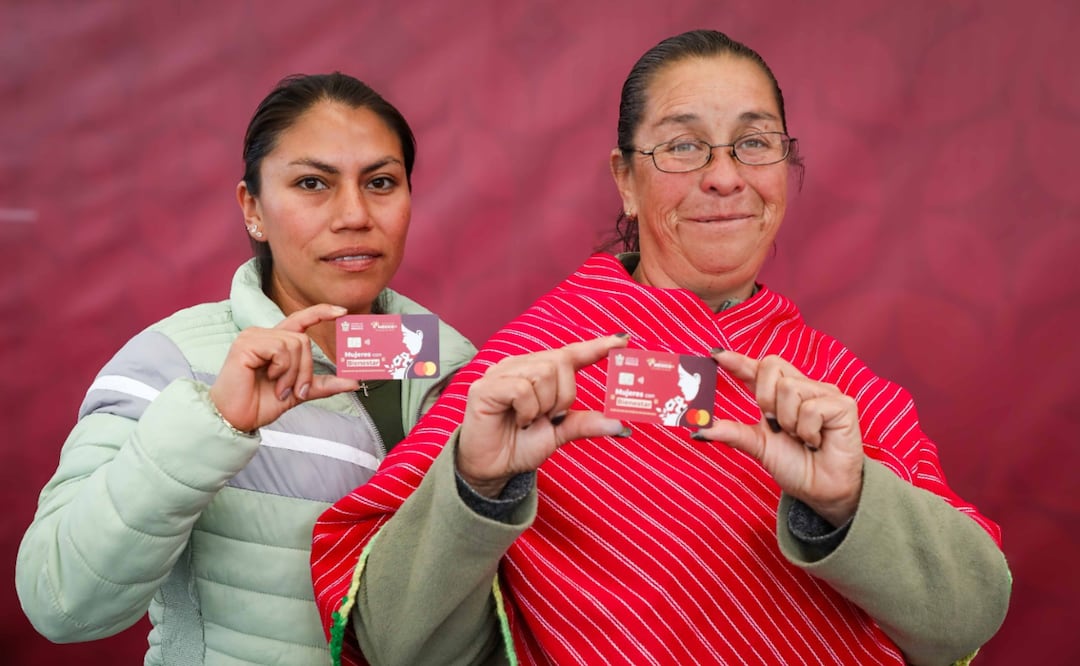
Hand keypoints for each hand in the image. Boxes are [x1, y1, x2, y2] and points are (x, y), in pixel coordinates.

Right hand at [209, 304, 360, 432]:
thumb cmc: (260, 403)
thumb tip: (353, 381)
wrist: (237, 418)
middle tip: (294, 390)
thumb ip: (323, 384)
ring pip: (295, 344)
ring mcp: (254, 337)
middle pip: (303, 340)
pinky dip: (281, 368)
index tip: (342, 312)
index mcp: (276, 343)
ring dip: (293, 373)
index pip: (301, 320)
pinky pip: (280, 349)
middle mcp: (264, 335)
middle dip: (305, 369)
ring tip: (279, 387)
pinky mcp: (246, 344)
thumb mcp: (299, 392)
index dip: (321, 312)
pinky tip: (268, 378)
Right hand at [457, 334, 630, 497]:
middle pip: (560, 362)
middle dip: (564, 395)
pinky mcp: (485, 387)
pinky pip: (522, 388)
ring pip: (543, 373)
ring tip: (529, 420)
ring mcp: (500, 373)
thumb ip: (586, 423)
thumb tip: (620, 423)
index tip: (622, 341)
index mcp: (538, 372)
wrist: (492, 468)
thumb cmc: (521, 445)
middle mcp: (520, 366)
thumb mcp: (560, 433)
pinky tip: (518, 420)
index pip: (570, 353)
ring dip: (544, 405)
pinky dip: (527, 410)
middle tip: (550, 417)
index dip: (595, 347)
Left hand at [695, 350, 863, 525]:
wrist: (821, 491)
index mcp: (779, 396)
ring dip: (788, 421)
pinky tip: (816, 440)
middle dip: (765, 398)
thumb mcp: (758, 446)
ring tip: (800, 437)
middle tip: (776, 425)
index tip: (716, 355)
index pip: (756, 370)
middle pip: (772, 366)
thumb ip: (732, 433)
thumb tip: (699, 428)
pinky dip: (807, 430)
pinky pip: (811, 408)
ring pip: (790, 388)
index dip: (738, 360)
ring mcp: (824, 393)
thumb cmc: (796, 466)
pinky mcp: (843, 405)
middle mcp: (802, 388)